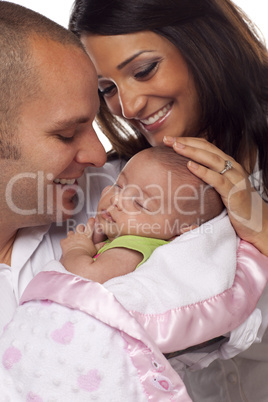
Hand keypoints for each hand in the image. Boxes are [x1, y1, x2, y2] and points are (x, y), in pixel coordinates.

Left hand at [60, 217, 96, 259]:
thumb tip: (105, 244)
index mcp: (86, 236)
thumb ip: (99, 246)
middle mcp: (78, 235)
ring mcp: (71, 237)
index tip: (91, 219)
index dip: (91, 221)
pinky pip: (63, 240)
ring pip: (70, 232)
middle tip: (82, 230)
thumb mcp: (95, 250)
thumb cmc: (86, 254)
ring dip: (72, 234)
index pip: (89, 225)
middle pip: (79, 227)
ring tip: (73, 238)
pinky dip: (65, 242)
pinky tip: (66, 244)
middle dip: (81, 228)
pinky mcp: (64, 242)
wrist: (76, 257)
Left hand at [164, 136, 267, 255]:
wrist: (258, 223)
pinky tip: (190, 166)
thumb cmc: (237, 206)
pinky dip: (203, 171)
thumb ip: (210, 178)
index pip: (207, 146)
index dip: (188, 140)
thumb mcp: (222, 188)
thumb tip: (187, 173)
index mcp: (228, 164)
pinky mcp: (234, 193)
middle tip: (168, 139)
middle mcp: (233, 168)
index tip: (170, 139)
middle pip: (208, 149)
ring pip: (212, 160)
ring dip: (192, 152)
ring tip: (176, 147)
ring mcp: (235, 179)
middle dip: (187, 142)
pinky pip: (217, 179)